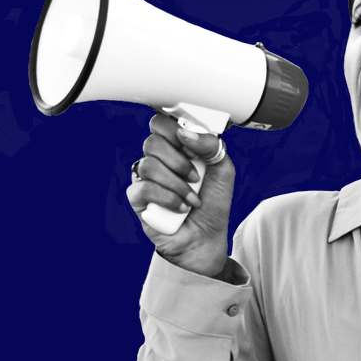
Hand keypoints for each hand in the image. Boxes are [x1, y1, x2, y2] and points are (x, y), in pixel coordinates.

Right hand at [127, 109, 237, 277]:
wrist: (207, 237)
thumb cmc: (213, 202)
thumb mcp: (223, 169)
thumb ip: (210, 145)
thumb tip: (185, 134)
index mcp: (175, 147)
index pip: (161, 123)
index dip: (175, 132)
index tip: (193, 148)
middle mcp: (158, 160)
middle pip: (152, 142)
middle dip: (179, 161)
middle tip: (196, 177)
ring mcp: (145, 179)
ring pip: (148, 165)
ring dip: (176, 184)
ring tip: (191, 198)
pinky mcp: (137, 199)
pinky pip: (143, 188)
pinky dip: (167, 199)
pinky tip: (180, 208)